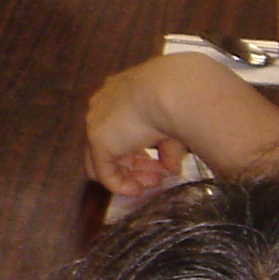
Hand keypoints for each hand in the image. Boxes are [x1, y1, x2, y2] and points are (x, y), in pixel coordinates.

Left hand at [83, 55, 209, 196]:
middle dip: (136, 164)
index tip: (158, 161)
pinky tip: (138, 190)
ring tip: (154, 182)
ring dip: (131, 174)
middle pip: (111, 144)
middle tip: (157, 176)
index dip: (138, 148)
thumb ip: (168, 146)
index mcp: (120, 91)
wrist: (175, 89)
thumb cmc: (181, 98)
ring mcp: (96, 122)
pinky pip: (106, 173)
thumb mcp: (175, 122)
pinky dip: (121, 185)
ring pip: (105, 160)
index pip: (119, 126)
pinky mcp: (99, 142)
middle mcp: (103, 104)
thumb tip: (171, 167)